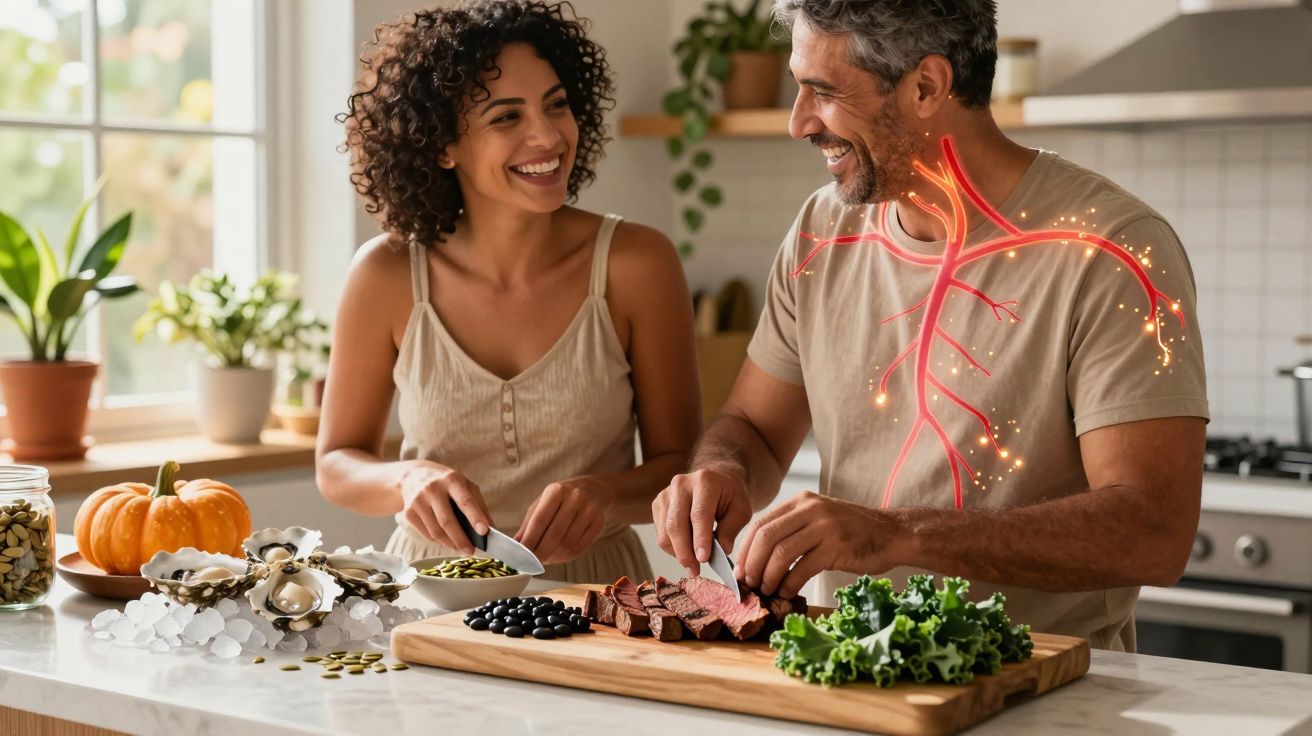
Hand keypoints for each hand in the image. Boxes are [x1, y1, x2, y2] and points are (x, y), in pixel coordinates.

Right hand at [398, 462, 492, 554]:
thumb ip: (479, 505)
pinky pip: (427, 534)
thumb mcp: (465, 486)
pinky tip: (446, 539)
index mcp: (451, 480)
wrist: (414, 476)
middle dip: (461, 539)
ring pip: (436, 531)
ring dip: (450, 543)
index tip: (484, 531)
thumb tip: (490, 528)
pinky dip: (439, 540)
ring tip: (461, 547)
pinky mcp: (408, 512)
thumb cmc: (447, 484)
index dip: (475, 517)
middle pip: (447, 521)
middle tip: (471, 550)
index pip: (465, 501)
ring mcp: (418, 501)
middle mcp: (432, 489)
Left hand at [515, 477, 610, 564]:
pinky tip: (559, 557)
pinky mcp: (599, 522)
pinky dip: (566, 557)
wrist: (593, 490)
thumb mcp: (542, 504)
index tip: (521, 555)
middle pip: (554, 535)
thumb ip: (528, 524)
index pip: (540, 520)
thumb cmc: (561, 499)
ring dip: (554, 557)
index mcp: (556, 490)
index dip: (529, 540)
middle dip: (541, 553)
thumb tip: (515, 546)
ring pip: (568, 544)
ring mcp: (590, 509)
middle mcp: (575, 497)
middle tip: (532, 563)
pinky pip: (580, 547)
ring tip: (546, 559)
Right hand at [652, 468, 752, 577]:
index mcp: (705, 481)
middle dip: (685, 552)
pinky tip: (686, 548)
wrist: (715, 479)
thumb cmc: (730, 495)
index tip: (703, 559)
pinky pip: (660, 533)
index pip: (699, 514)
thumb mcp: (741, 509)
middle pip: (676, 524)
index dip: (700, 539)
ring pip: (665, 532)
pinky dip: (672, 547)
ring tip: (693, 562)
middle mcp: (681, 484)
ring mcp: (666, 493)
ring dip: (678, 553)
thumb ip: (731, 529)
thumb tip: (721, 551)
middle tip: (695, 571)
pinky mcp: (658, 503)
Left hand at [735, 491, 903, 598]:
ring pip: (781, 554)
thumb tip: (758, 558)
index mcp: (801, 502)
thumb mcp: (819, 520)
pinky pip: (802, 568)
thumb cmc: (853, 532)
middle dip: (752, 564)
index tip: (740, 571)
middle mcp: (810, 509)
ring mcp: (824, 527)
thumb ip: (793, 530)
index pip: (760, 524)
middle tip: (750, 584)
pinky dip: (790, 584)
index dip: (745, 550)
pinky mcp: (837, 547)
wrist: (893, 534)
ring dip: (768, 577)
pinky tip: (788, 592)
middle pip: (766, 538)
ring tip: (768, 590)